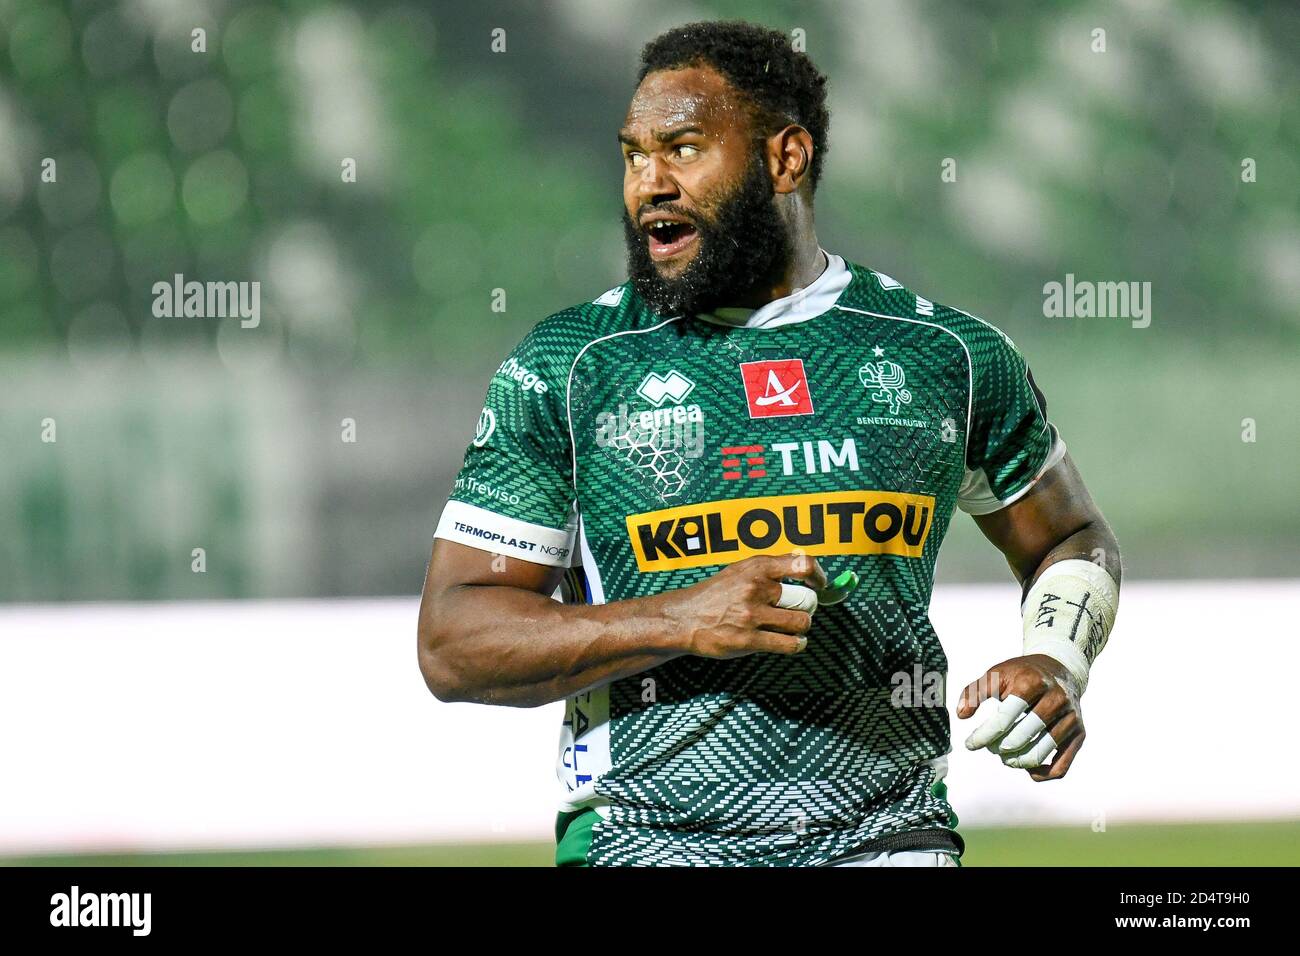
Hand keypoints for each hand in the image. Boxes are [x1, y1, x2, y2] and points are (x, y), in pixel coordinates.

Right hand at [662, 553, 826, 658]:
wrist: (684, 618)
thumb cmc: (715, 595)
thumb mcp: (740, 570)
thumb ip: (771, 568)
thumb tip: (805, 565)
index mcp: (756, 567)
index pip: (802, 564)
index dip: (818, 576)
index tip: (820, 585)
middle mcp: (756, 588)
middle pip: (806, 599)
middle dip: (807, 607)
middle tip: (799, 610)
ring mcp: (752, 615)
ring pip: (801, 622)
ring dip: (801, 627)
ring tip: (793, 627)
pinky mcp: (749, 639)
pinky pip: (789, 644)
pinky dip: (797, 644)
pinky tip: (793, 642)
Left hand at [956, 654, 1084, 780]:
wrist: (1059, 668)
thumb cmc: (1023, 674)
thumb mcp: (996, 674)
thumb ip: (974, 692)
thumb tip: (961, 715)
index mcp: (1032, 682)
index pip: (1004, 717)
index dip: (984, 735)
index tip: (970, 744)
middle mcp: (1056, 699)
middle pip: (1022, 737)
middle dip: (999, 747)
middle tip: (990, 747)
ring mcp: (1070, 718)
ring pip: (1040, 753)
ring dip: (1016, 761)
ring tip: (1004, 756)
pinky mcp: (1079, 733)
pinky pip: (1061, 766)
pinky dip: (1041, 774)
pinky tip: (1026, 769)